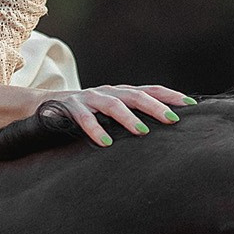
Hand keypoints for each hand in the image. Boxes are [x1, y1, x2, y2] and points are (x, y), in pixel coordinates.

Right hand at [45, 84, 194, 146]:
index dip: (170, 96)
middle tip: (172, 120)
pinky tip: (104, 143)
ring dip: (128, 117)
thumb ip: (130, 118)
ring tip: (142, 131)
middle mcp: (108, 92)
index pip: (150, 90)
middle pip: (137, 95)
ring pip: (113, 104)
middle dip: (156, 106)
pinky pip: (84, 118)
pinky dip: (95, 129)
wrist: (42, 106)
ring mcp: (89, 98)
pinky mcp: (70, 107)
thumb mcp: (109, 114)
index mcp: (120, 93)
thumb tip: (160, 132)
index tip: (192, 105)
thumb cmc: (83, 114)